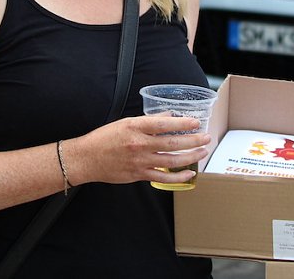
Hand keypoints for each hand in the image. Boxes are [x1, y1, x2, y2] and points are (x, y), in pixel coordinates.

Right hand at [66, 115, 212, 186]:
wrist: (87, 158)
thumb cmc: (104, 138)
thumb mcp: (125, 122)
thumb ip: (148, 121)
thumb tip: (169, 116)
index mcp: (135, 127)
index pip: (164, 124)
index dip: (183, 123)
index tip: (195, 122)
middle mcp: (139, 144)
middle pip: (172, 142)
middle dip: (193, 140)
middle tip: (206, 137)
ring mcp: (140, 161)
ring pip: (172, 160)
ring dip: (190, 156)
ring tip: (202, 152)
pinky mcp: (139, 174)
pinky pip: (163, 177)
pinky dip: (178, 176)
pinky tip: (189, 173)